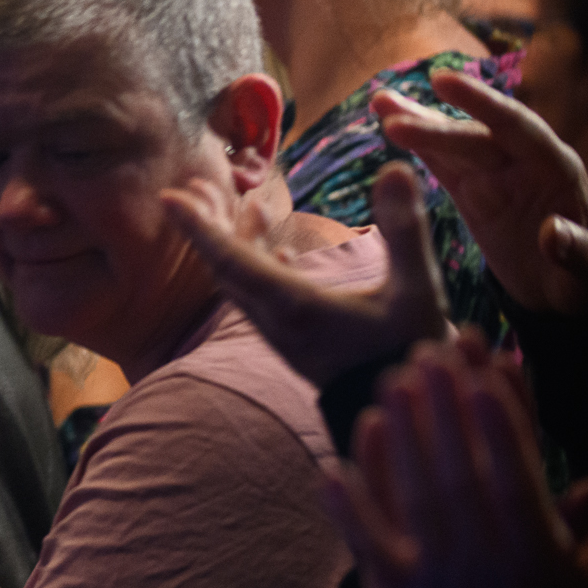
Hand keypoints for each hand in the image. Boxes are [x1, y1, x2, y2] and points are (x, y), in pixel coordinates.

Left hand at [161, 163, 448, 386]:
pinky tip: (277, 251)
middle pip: (226, 267)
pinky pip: (261, 299)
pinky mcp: (294, 343)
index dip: (199, 226)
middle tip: (198, 184)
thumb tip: (397, 169)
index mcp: (295, 307)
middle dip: (210, 224)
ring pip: (242, 283)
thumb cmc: (414, 353)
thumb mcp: (419, 290)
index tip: (168, 197)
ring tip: (247, 204)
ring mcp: (283, 335)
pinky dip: (260, 267)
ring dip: (236, 243)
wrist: (411, 418)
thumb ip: (406, 230)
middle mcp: (277, 322)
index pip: (231, 261)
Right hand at [374, 70, 587, 318]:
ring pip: (452, 143)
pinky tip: (390, 126)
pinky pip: (442, 164)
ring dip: (417, 122)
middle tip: (388, 112)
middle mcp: (522, 162)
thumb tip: (552, 233)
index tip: (443, 82)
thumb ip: (577, 252)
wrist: (570, 290)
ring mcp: (495, 174)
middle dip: (432, 125)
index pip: (516, 126)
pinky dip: (418, 147)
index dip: (480, 102)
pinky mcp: (474, 191)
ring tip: (379, 102)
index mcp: (555, 168)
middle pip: (473, 136)